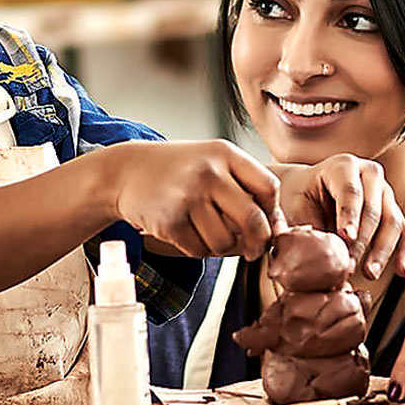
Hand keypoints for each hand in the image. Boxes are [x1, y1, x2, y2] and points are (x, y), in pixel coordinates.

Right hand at [110, 140, 285, 261]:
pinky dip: (198, 250)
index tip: (265, 222)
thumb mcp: (212, 162)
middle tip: (252, 250)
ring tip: (210, 235)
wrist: (126, 172)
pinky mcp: (169, 220)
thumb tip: (277, 228)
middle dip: (257, 243)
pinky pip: (199, 251)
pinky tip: (188, 235)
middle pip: (253, 221)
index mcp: (225, 154)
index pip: (269, 188)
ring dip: (222, 249)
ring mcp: (188, 197)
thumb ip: (244, 185)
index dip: (272, 212)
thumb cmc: (178, 171)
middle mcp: (209, 173)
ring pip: (225, 242)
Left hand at [277, 154, 404, 279]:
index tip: (345, 237)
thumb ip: (304, 225)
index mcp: (342, 166)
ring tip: (369, 273)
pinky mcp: (393, 212)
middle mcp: (369, 174)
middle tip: (348, 265)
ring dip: (382, 250)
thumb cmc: (299, 200)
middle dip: (362, 240)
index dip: (349, 215)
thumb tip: (311, 253)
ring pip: (393, 222)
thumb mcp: (294, 207)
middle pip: (373, 209)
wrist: (307, 193)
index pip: (350, 191)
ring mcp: (385, 192)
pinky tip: (401, 271)